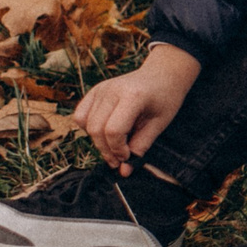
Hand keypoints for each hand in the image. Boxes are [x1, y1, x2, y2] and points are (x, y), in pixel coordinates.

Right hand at [74, 44, 201, 170]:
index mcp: (132, 96)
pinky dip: (88, 128)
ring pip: (86, 124)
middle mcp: (111, 90)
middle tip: (120, 159)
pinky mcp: (94, 91)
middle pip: (96, 129)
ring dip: (98, 141)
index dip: (118, 149)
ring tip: (115, 146)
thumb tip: (124, 171)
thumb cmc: (165, 99)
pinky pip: (80, 116)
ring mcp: (100, 89)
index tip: (128, 157)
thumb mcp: (160, 124)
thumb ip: (141, 147)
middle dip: (107, 150)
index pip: (113, 130)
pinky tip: (105, 131)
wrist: (163, 74)